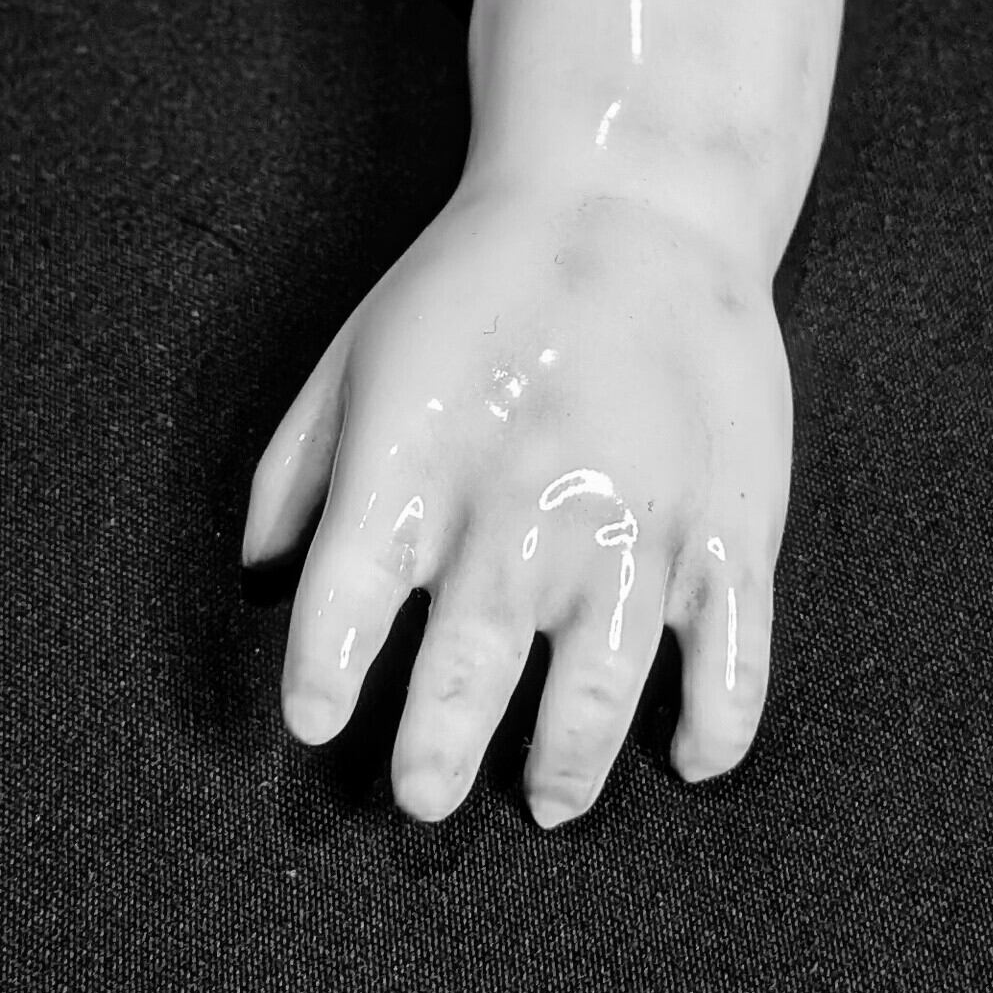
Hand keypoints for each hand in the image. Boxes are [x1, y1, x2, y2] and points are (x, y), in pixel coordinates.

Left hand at [243, 177, 793, 826]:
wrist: (634, 195)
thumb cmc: (485, 277)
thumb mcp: (359, 349)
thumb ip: (297, 467)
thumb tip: (261, 571)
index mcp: (412, 472)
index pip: (339, 620)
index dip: (324, 684)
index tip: (321, 722)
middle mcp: (514, 518)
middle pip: (457, 686)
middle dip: (432, 762)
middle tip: (424, 796)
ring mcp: (632, 530)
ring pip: (593, 704)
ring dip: (563, 771)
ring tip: (550, 797)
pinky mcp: (730, 529)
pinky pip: (731, 668)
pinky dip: (713, 731)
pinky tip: (688, 752)